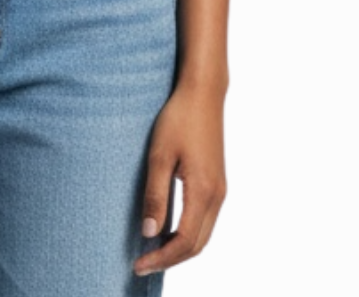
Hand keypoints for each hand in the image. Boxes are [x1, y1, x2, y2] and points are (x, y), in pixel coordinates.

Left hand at [133, 78, 227, 276]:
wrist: (203, 93)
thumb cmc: (179, 119)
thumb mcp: (160, 155)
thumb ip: (155, 195)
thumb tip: (149, 233)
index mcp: (203, 191)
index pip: (184, 242)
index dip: (161, 258)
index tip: (138, 265)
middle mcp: (217, 195)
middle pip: (197, 245)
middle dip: (170, 259)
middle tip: (142, 264)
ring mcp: (220, 189)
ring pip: (203, 234)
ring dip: (180, 248)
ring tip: (152, 251)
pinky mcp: (217, 182)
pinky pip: (205, 220)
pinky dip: (188, 233)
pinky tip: (169, 229)